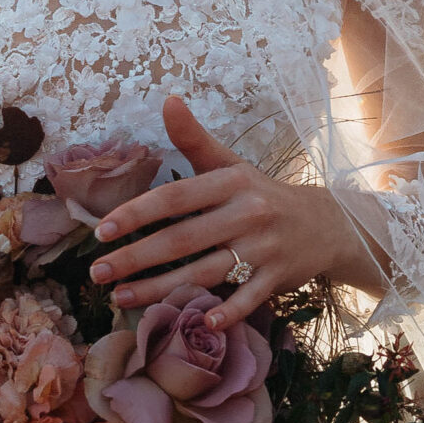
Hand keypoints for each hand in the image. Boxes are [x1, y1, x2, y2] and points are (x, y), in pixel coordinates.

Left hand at [88, 96, 380, 327]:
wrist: (326, 223)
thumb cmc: (261, 194)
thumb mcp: (230, 163)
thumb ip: (194, 137)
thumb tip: (168, 99)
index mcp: (231, 182)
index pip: (176, 198)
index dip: (137, 214)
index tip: (103, 231)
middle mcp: (248, 213)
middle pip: (183, 239)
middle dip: (136, 258)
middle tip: (97, 272)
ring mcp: (264, 248)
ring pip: (206, 271)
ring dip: (161, 288)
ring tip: (122, 297)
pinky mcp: (278, 278)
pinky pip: (248, 298)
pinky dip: (227, 311)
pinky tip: (201, 322)